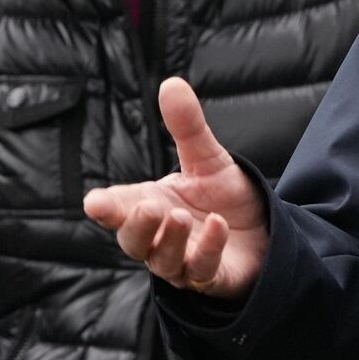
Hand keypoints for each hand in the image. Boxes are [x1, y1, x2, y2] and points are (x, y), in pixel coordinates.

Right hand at [84, 77, 268, 299]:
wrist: (263, 229)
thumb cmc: (222, 195)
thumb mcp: (206, 158)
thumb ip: (187, 126)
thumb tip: (171, 82)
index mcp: (150, 206)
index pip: (119, 209)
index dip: (106, 207)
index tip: (95, 202)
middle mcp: (160, 238)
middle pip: (134, 242)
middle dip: (137, 226)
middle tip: (147, 206)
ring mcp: (183, 262)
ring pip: (164, 261)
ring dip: (171, 241)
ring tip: (180, 216)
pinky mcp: (212, 277)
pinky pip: (203, 270)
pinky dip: (207, 249)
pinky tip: (218, 225)